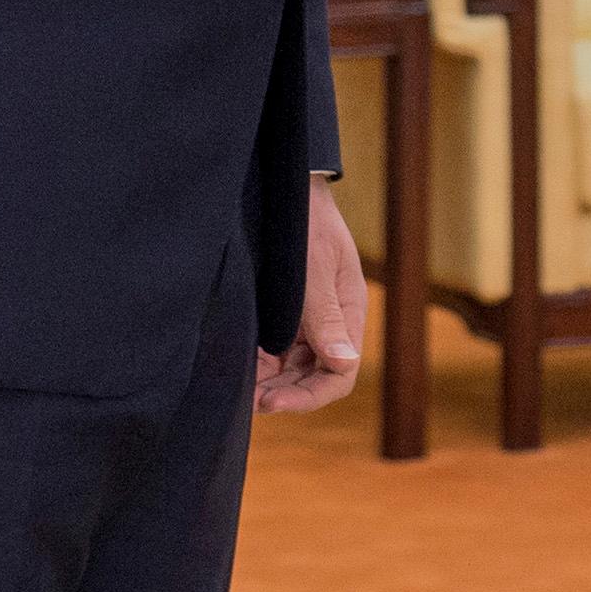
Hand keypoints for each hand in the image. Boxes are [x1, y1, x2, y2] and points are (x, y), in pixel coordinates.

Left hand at [255, 176, 363, 413]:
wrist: (287, 189)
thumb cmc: (304, 224)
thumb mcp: (315, 270)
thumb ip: (326, 318)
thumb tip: (345, 363)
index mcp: (348, 312)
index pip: (340, 373)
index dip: (309, 396)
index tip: (272, 402)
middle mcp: (331, 321)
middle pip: (317, 376)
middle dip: (286, 394)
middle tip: (250, 402)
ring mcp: (309, 318)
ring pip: (295, 368)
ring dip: (272, 383)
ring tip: (241, 390)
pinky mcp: (288, 312)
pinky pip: (278, 351)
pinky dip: (262, 364)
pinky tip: (241, 367)